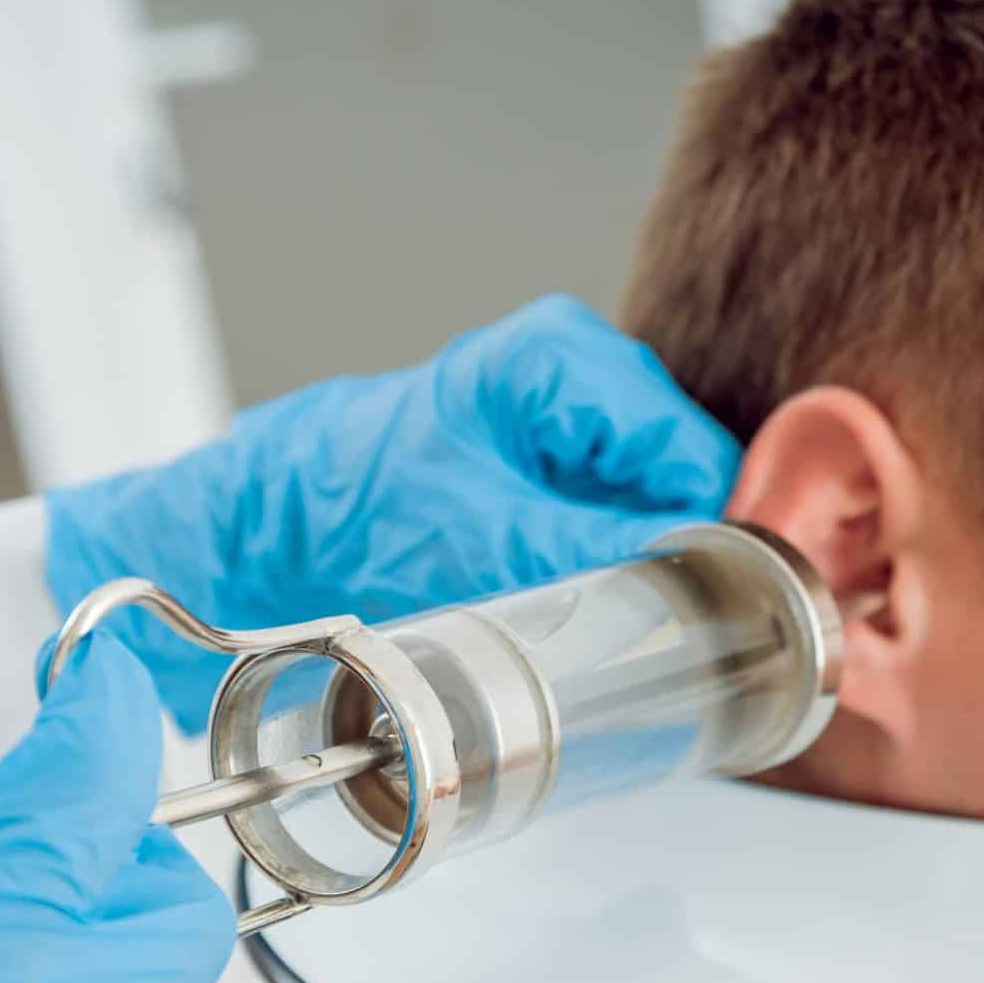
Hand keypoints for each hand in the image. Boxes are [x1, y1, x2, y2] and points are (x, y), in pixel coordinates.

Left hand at [45, 293, 740, 724]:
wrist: (269, 527)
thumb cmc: (343, 504)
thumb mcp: (483, 538)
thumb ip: (596, 552)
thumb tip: (693, 579)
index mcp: (567, 359)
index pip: (693, 452)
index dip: (712, 533)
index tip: (714, 604)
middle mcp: (580, 377)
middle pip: (686, 476)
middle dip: (678, 549)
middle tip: (659, 623)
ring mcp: (570, 423)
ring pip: (660, 505)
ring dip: (646, 563)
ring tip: (614, 615)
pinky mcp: (554, 471)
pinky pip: (621, 520)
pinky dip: (617, 564)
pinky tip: (594, 601)